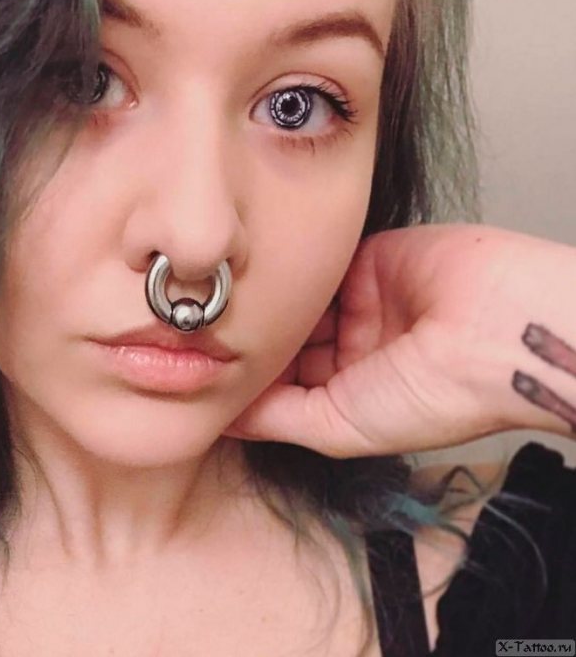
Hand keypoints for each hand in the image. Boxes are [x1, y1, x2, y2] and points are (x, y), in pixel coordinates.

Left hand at [226, 222, 545, 457]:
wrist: (491, 332)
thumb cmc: (433, 395)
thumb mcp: (342, 426)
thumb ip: (279, 420)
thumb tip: (226, 422)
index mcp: (352, 394)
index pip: (287, 387)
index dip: (249, 381)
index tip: (204, 373)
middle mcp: (353, 350)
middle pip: (288, 343)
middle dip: (252, 341)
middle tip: (197, 335)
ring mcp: (359, 305)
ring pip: (296, 305)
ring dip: (265, 306)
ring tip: (215, 306)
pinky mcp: (364, 262)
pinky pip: (315, 269)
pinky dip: (287, 273)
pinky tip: (249, 276)